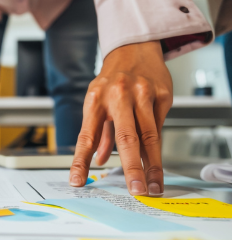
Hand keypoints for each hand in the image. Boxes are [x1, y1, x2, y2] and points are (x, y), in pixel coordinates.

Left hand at [70, 41, 172, 195]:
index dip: (80, 161)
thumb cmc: (111, 80)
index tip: (77, 181)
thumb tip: (96, 161)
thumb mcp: (95, 102)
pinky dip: (155, 146)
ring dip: (152, 165)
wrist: (134, 49)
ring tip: (152, 185)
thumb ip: (98, 132)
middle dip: (131, 168)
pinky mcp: (162, 95)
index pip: (85, 137)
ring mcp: (143, 94)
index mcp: (95, 100)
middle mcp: (118, 96)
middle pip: (126, 138)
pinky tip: (154, 160)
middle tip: (136, 190)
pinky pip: (159, 126)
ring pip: (149, 136)